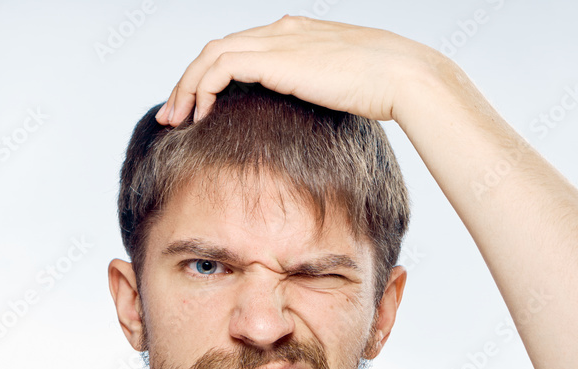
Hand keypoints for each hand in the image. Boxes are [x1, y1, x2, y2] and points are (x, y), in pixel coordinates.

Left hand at [154, 15, 433, 126]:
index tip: (199, 110)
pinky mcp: (274, 58)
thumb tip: (311, 127)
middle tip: (173, 115)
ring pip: (210, 55)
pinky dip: (202, 88)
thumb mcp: (344, 89)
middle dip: (188, 83)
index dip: (213, 78)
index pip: (241, 50)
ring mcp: (277, 40)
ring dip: (186, 87)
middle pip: (218, 49)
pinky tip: (199, 114)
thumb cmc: (387, 90)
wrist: (404, 76)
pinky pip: (219, 67)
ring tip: (175, 119)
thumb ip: (320, 96)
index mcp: (297, 35)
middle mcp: (281, 31)